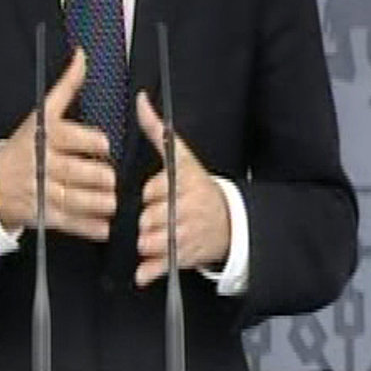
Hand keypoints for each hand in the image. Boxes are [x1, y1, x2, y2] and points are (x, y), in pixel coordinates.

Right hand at [0, 48, 117, 240]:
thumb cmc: (26, 144)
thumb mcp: (43, 112)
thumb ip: (67, 86)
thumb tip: (83, 56)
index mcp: (46, 136)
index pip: (72, 138)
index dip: (93, 142)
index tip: (105, 145)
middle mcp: (43, 164)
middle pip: (76, 172)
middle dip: (99, 177)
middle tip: (111, 177)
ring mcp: (42, 191)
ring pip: (75, 199)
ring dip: (98, 203)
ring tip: (111, 200)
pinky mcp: (44, 215)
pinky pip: (69, 223)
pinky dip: (88, 228)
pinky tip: (103, 226)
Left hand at [135, 90, 230, 287]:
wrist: (229, 221)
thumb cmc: (197, 186)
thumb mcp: (182, 157)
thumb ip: (157, 130)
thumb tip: (141, 100)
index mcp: (184, 184)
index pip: (152, 192)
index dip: (149, 194)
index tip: (154, 194)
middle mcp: (186, 211)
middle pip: (148, 219)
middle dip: (146, 219)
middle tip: (155, 215)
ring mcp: (186, 236)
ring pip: (150, 243)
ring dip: (146, 242)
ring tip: (154, 233)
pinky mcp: (184, 258)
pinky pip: (160, 266)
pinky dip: (149, 271)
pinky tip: (144, 269)